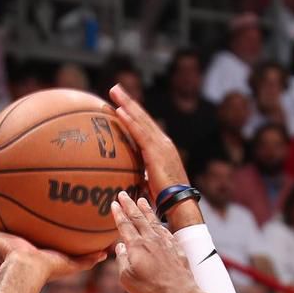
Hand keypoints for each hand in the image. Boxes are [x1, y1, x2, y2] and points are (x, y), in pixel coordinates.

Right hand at [0, 201, 106, 280]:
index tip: (38, 212)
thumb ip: (87, 259)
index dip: (34, 224)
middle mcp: (15, 243)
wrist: (27, 270)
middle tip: (15, 197)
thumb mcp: (72, 263)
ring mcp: (2, 240)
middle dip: (12, 214)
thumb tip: (106, 253)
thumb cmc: (48, 269)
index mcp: (32, 248)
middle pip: (13, 225)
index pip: (33, 234)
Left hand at [109, 84, 185, 202]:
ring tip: (114, 92)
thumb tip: (130, 180)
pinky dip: (129, 121)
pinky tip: (119, 111)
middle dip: (128, 101)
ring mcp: (160, 145)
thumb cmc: (166, 200)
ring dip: (126, 104)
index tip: (121, 104)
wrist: (180, 203)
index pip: (145, 126)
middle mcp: (162, 142)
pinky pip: (139, 133)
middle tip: (115, 88)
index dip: (133, 114)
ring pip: (140, 120)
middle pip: (142, 117)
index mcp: (162, 148)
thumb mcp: (151, 184)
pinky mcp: (155, 152)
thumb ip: (142, 177)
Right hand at [110, 191, 193, 292]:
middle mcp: (150, 240)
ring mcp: (165, 242)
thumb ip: (122, 260)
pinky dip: (160, 223)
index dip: (118, 214)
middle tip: (124, 194)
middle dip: (130, 205)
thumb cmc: (150, 288)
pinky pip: (166, 231)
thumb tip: (120, 247)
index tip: (114, 203)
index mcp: (136, 246)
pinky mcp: (176, 248)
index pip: (125, 225)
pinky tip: (158, 222)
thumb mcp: (127, 279)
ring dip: (146, 209)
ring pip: (153, 221)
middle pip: (138, 218)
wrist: (178, 292)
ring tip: (141, 199)